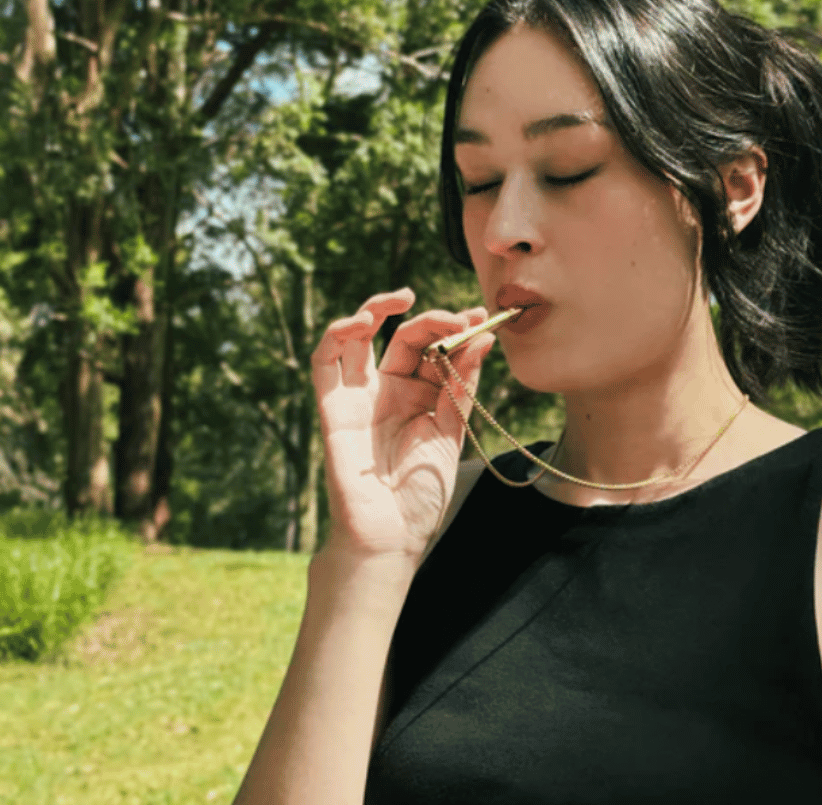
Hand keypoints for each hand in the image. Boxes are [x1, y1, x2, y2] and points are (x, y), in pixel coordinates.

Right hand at [310, 288, 493, 563]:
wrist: (394, 535)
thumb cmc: (422, 490)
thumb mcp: (452, 430)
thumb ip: (461, 384)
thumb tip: (483, 336)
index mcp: (422, 394)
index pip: (435, 347)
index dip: (455, 328)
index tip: (481, 316)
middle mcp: (390, 389)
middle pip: (404, 337)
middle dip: (431, 319)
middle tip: (458, 317)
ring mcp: (360, 396)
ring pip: (358, 338)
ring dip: (376, 309)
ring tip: (403, 298)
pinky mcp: (333, 409)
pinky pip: (325, 364)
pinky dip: (336, 336)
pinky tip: (361, 322)